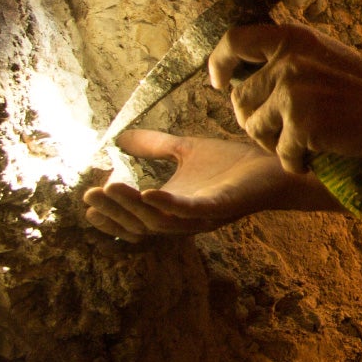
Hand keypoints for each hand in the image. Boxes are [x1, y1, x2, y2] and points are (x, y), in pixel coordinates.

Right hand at [80, 129, 334, 239]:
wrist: (274, 164)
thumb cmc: (233, 162)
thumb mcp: (185, 150)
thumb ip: (154, 146)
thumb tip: (120, 137)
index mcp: (173, 208)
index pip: (134, 220)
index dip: (110, 214)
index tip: (88, 200)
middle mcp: (184, 219)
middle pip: (141, 224)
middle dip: (114, 211)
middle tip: (91, 196)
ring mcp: (203, 216)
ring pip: (159, 221)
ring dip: (132, 206)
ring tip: (110, 188)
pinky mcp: (221, 208)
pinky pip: (190, 213)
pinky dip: (169, 205)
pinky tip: (150, 192)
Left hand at [208, 23, 361, 171]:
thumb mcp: (321, 55)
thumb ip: (287, 60)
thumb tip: (246, 81)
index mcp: (291, 39)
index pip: (235, 42)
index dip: (219, 63)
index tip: (218, 82)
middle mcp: (286, 62)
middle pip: (240, 99)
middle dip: (254, 121)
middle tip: (278, 132)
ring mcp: (292, 93)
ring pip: (255, 129)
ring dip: (273, 143)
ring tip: (301, 145)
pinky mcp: (301, 125)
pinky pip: (281, 155)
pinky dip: (296, 163)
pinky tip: (316, 158)